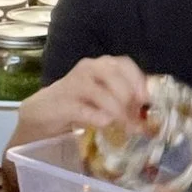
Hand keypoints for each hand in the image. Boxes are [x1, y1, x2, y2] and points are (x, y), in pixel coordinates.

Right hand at [16, 56, 148, 141]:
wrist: (43, 111)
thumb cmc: (79, 102)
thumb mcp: (103, 94)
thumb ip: (123, 97)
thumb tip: (149, 111)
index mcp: (100, 64)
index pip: (125, 64)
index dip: (139, 81)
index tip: (147, 100)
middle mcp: (88, 68)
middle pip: (117, 80)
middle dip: (130, 102)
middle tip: (136, 119)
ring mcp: (74, 85)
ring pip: (105, 96)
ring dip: (119, 114)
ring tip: (126, 127)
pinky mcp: (64, 104)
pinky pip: (88, 112)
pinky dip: (101, 119)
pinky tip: (105, 124)